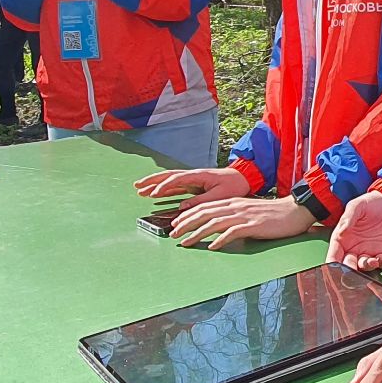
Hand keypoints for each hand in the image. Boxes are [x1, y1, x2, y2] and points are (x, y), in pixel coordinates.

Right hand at [134, 165, 252, 206]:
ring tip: (140, 190)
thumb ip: (201, 201)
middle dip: (152, 181)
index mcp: (199, 175)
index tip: (153, 193)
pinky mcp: (194, 184)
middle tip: (137, 186)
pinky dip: (164, 189)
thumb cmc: (234, 185)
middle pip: (168, 176)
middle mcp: (193, 175)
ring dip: (154, 184)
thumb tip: (182, 207)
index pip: (177, 178)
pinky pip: (175, 186)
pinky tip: (155, 194)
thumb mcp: (219, 195)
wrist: (244, 178)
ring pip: (169, 180)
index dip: (164, 186)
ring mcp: (192, 179)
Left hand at [171, 196, 316, 250]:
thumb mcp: (249, 212)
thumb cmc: (273, 214)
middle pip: (205, 213)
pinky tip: (213, 247)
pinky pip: (234, 232)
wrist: (295, 211)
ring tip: (186, 242)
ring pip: (215, 222)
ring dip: (198, 233)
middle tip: (173, 233)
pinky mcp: (254, 225)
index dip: (188, 215)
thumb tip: (218, 228)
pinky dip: (221, 239)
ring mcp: (244, 215)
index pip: (205, 206)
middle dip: (186, 223)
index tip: (176, 223)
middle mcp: (236, 207)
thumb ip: (234, 217)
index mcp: (233, 203)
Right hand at [328, 191, 381, 271]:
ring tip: (370, 261)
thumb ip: (349, 217)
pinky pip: (380, 263)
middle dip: (348, 271)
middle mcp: (353, 247)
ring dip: (365, 267)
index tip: (333, 268)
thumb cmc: (371, 203)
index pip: (334, 254)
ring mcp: (368, 251)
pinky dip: (381, 264)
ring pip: (363, 267)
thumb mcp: (357, 205)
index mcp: (343, 238)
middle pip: (347, 265)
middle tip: (351, 270)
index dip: (332, 263)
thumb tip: (341, 230)